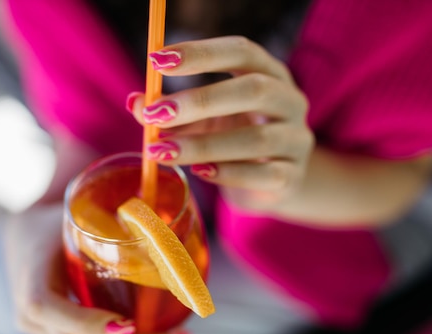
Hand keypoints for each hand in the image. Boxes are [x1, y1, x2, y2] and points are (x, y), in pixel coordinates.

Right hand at [3, 204, 188, 333]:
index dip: (84, 320)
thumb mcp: (70, 213)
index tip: (125, 324)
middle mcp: (31, 313)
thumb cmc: (53, 222)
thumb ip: (103, 211)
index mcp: (30, 276)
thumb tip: (154, 201)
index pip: (46, 307)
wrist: (24, 240)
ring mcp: (44, 330)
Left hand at [128, 36, 314, 217]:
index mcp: (270, 74)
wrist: (271, 184)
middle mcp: (291, 101)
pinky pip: (262, 175)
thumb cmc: (233, 141)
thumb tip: (135, 102)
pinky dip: (227, 173)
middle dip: (200, 101)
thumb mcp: (202, 121)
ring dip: (204, 145)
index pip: (242, 52)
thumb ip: (172, 111)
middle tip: (156, 113)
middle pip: (254, 90)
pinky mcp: (291, 177)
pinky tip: (199, 171)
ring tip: (163, 151)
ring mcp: (296, 140)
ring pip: (257, 139)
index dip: (202, 53)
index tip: (158, 60)